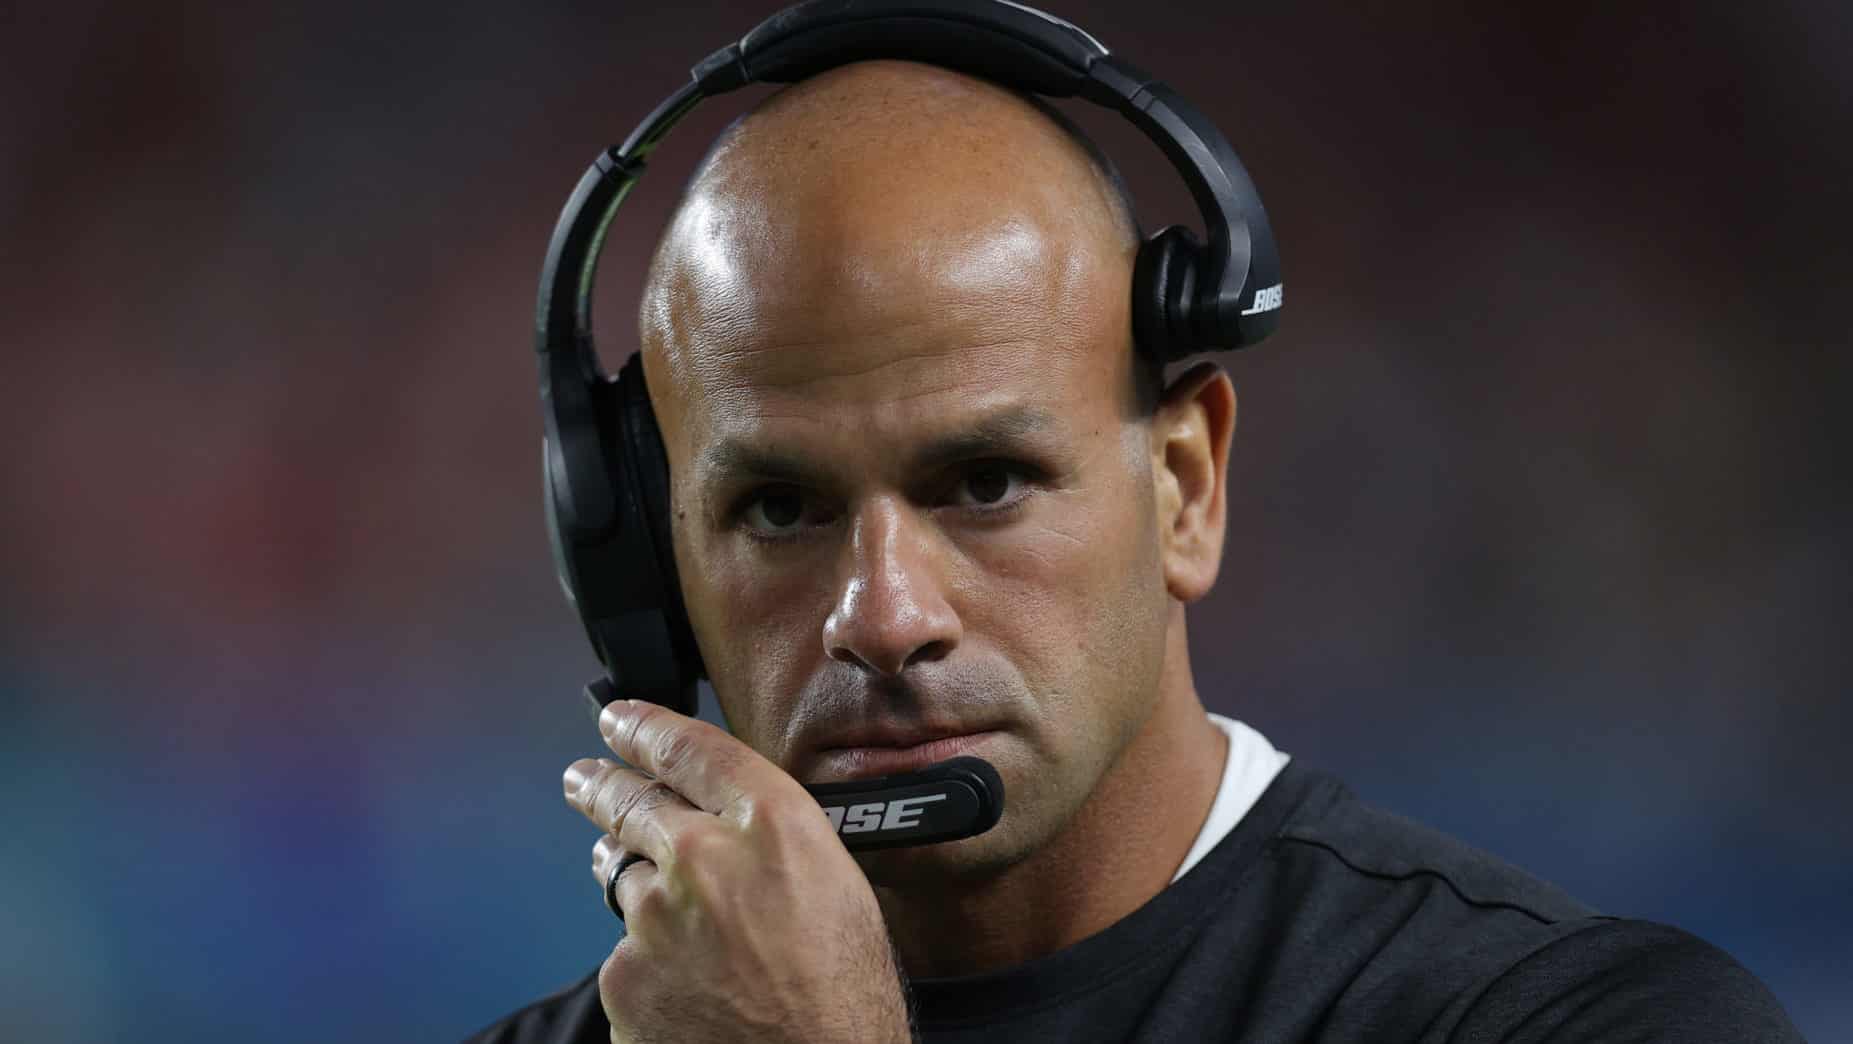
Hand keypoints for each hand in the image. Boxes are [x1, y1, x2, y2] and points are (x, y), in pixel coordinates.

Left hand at [563, 699, 913, 1043]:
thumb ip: (774, 840)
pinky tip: (684, 981)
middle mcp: (705, 858)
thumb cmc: (845, 997)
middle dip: (603, 785)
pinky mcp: (625, 977)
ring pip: (624, 881)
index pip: (690, 748)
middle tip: (584, 778)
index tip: (619, 718)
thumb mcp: (838, 887)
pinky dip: (647, 960)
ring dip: (633, 880)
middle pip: (632, 801)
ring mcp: (656, 919)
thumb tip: (730, 823)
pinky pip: (627, 952)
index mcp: (772, 825)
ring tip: (651, 893)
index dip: (644, 726)